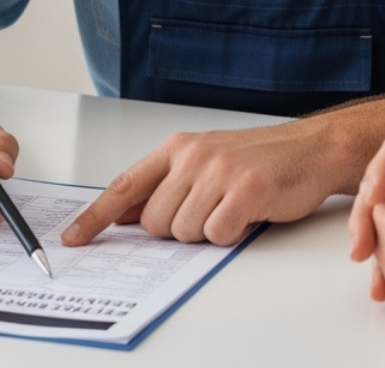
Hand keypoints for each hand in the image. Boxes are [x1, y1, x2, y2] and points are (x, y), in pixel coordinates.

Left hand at [60, 119, 336, 246]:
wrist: (310, 148)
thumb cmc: (258, 158)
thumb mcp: (204, 162)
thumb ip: (165, 185)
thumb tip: (125, 214)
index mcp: (178, 148)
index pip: (125, 185)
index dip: (95, 215)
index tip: (75, 237)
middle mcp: (193, 156)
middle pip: (156, 222)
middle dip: (178, 230)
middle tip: (208, 212)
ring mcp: (219, 171)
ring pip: (185, 232)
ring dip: (207, 232)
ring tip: (231, 209)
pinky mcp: (245, 190)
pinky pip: (217, 235)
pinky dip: (231, 235)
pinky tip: (247, 214)